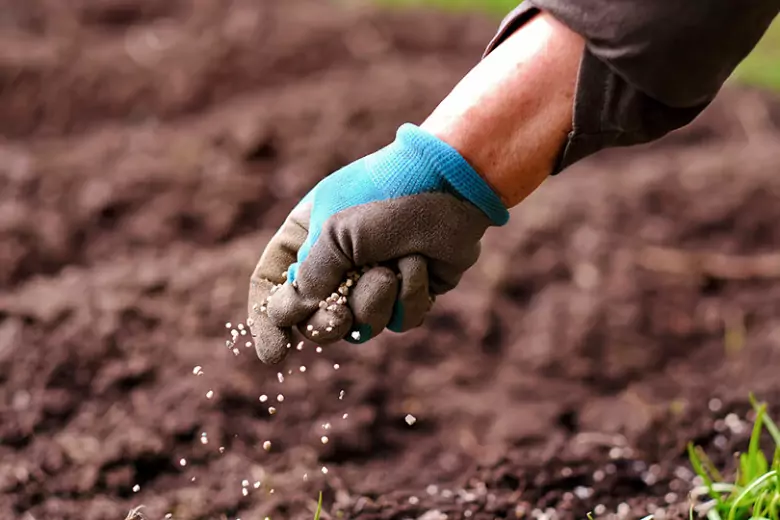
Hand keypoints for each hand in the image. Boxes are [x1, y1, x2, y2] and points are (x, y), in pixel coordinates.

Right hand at [247, 124, 507, 363]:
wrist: (453, 184)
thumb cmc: (387, 195)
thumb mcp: (335, 231)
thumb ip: (310, 276)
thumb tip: (293, 314)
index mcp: (306, 237)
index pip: (271, 284)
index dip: (268, 321)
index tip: (274, 354)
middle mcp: (337, 262)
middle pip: (314, 319)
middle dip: (327, 324)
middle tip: (338, 318)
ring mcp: (374, 279)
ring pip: (361, 326)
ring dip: (375, 300)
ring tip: (392, 267)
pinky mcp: (410, 292)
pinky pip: (400, 321)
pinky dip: (410, 295)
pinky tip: (420, 264)